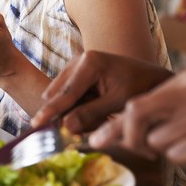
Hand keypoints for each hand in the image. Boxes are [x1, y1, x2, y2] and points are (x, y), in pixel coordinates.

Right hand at [32, 50, 172, 133]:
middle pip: (60, 93)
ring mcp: (77, 63)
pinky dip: (77, 104)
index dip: (51, 111)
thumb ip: (91, 114)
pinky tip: (96, 106)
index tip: (36, 124)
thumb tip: (66, 126)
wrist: (150, 77)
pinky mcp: (78, 70)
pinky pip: (69, 92)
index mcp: (90, 63)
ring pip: (63, 94)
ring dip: (74, 109)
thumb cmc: (138, 88)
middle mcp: (80, 59)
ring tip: (99, 114)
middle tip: (86, 125)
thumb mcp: (117, 103)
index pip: (66, 93)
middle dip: (67, 112)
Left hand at [112, 67, 185, 185]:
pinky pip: (179, 156)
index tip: (98, 140)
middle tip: (143, 153)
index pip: (137, 101)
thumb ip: (160, 113)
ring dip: (171, 151)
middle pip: (138, 114)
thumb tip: (110, 130)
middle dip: (129, 138)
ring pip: (158, 141)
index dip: (118, 125)